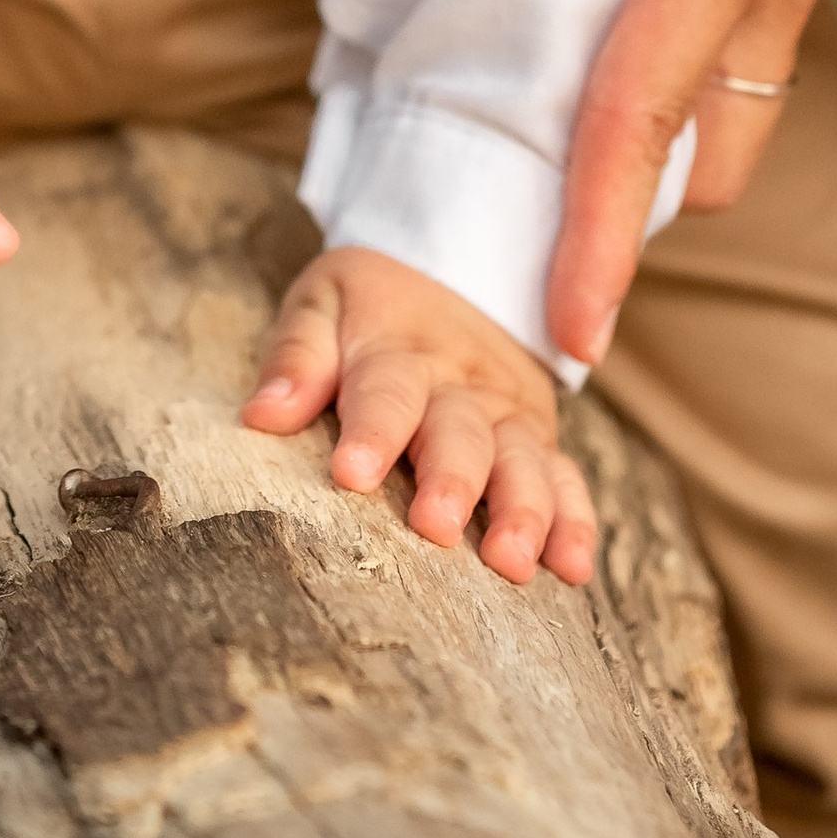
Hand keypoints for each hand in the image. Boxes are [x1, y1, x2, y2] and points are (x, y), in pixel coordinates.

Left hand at [241, 246, 597, 586]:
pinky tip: (572, 567)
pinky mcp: (538, 435)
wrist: (450, 270)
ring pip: (522, 459)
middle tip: (436, 526)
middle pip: (460, 431)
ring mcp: (507, 411)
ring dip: (521, 508)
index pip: (386, 390)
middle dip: (451, 479)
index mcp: (398, 348)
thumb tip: (262, 415)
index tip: (353, 473)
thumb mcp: (323, 303)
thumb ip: (296, 358)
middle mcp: (460, 383)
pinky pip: (565, 476)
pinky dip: (574, 520)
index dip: (372, 430)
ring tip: (512, 561)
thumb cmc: (368, 307)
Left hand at [416, 0, 836, 365]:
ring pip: (727, 84)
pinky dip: (679, 42)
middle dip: (627, 202)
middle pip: (699, 136)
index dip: (598, 223)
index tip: (566, 329)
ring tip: (559, 124)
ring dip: (655, 125)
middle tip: (538, 226)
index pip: (646, 107)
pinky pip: (744, 14)